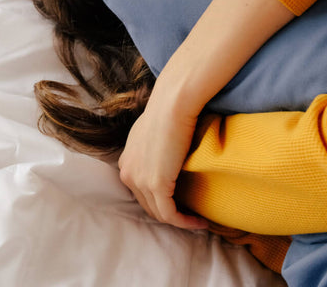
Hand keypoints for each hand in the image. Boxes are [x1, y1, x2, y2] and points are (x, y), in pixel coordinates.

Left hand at [118, 0, 292, 228]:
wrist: (196, 67)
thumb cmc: (198, 73)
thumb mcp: (187, 90)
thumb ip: (186, 104)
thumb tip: (200, 98)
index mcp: (143, 126)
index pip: (137, 167)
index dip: (157, 188)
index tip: (183, 198)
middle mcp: (137, 141)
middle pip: (137, 186)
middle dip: (162, 206)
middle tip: (191, 215)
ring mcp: (143, 151)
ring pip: (147, 198)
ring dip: (171, 215)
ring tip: (196, 222)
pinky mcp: (156, 161)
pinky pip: (159, 199)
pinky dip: (174, 215)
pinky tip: (193, 219)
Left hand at [118, 84, 208, 229]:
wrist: (173, 104)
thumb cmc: (169, 110)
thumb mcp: (153, 131)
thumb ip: (153, 146)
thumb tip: (167, 151)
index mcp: (126, 161)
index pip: (141, 191)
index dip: (160, 200)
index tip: (180, 201)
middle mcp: (128, 173)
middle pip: (148, 205)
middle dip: (170, 213)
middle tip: (191, 214)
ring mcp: (140, 180)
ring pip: (159, 213)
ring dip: (179, 221)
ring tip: (198, 220)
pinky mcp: (157, 185)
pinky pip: (170, 214)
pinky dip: (185, 222)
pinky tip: (200, 222)